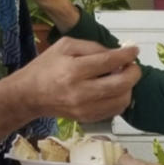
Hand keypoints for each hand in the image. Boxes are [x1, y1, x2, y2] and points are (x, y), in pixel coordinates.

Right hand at [13, 37, 140, 122]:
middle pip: (121, 85)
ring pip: (121, 101)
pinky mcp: (87, 118)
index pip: (109, 62)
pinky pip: (114, 111)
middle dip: (133, 73)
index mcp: (73, 70)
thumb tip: (116, 54)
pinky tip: (114, 89)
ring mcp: (84, 109)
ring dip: (129, 87)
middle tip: (132, 65)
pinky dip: (120, 99)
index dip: (127, 55)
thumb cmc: (46, 67)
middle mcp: (80, 92)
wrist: (29, 95)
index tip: (134, 50)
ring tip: (122, 77)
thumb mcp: (65, 46)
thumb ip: (92, 47)